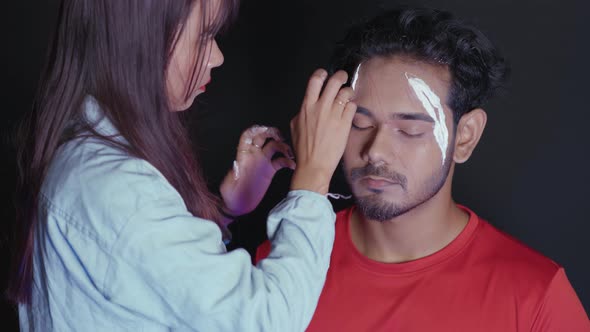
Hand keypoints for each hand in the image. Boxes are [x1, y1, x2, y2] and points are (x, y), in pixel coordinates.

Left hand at [220, 125, 295, 217]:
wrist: (237, 206)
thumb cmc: (230, 196)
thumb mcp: (228, 186)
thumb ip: (233, 174)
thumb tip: (237, 163)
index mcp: (243, 156)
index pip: (248, 136)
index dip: (256, 130)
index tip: (265, 130)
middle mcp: (253, 156)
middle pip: (263, 137)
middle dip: (273, 133)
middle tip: (281, 139)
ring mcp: (262, 163)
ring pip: (274, 147)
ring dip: (283, 147)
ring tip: (290, 154)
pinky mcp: (270, 171)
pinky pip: (280, 161)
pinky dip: (287, 161)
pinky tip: (292, 166)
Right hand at [290, 69, 356, 193]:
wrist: (314, 165)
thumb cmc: (303, 148)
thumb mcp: (295, 126)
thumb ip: (302, 112)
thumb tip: (308, 105)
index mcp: (306, 106)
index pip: (315, 80)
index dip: (321, 74)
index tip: (325, 74)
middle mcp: (321, 107)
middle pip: (334, 81)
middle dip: (340, 76)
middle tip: (343, 76)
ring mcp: (334, 115)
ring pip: (346, 92)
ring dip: (348, 92)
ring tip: (347, 96)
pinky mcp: (345, 123)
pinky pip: (352, 106)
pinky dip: (351, 106)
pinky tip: (348, 111)